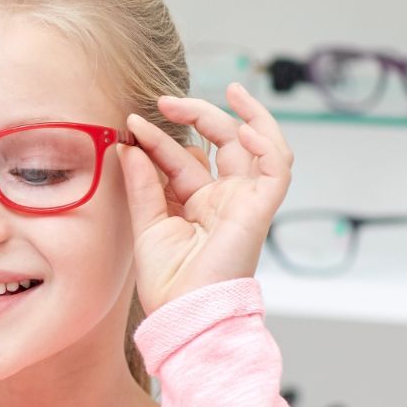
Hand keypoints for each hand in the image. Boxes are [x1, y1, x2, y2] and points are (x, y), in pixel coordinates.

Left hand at [117, 83, 293, 313]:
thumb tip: (129, 145)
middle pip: (222, 142)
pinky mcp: (260, 209)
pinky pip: (277, 167)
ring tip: (223, 93)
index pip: (184, 157)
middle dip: (198, 115)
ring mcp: (244, 201)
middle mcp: (224, 198)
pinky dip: (268, 143)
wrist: (184, 313)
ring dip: (242, 115)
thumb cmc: (168, 282)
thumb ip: (142, 183)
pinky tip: (244, 126)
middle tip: (165, 101)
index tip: (132, 124)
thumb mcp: (146, 223)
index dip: (159, 138)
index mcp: (198, 203)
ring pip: (257, 145)